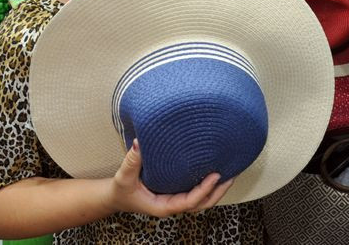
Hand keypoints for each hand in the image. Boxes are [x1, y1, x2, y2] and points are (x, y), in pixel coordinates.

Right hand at [103, 139, 234, 217]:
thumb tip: (139, 143)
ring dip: (217, 189)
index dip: (204, 190)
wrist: (116, 197)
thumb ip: (131, 161)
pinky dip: (209, 185)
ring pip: (202, 200)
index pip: (190, 202)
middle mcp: (173, 205)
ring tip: (230, 172)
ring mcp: (176, 200)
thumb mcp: (123, 176)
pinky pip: (197, 192)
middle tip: (232, 174)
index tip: (215, 175)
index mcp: (164, 206)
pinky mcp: (176, 194)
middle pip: (203, 204)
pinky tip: (215, 170)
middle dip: (219, 191)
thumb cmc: (121, 190)